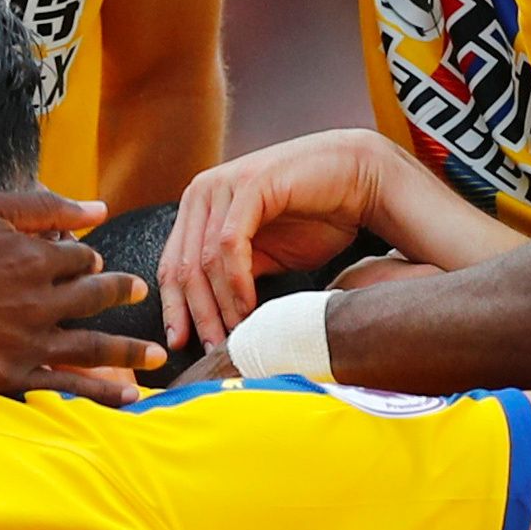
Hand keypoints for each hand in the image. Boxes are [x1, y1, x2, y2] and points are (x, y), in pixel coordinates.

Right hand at [0, 187, 163, 404]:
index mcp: (32, 256)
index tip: (92, 261)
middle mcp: (38, 302)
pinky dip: (101, 395)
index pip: (78, 257)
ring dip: (129, 352)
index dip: (88, 258)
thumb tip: (95, 209)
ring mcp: (25, 343)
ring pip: (93, 347)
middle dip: (120, 293)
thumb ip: (40, 206)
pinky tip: (128, 399)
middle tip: (138, 293)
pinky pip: (66, 390)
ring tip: (155, 358)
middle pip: (94, 298)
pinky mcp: (7, 378)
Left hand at [159, 129, 400, 350]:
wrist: (359, 179)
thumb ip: (235, 278)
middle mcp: (201, 192)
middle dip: (197, 315)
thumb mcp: (265, 256)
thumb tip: (212, 321)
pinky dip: (236, 281)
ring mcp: (223, 185)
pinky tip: (248, 307)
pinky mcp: (250, 185)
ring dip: (220, 304)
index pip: (171, 265)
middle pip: (183, 267)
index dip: (175, 308)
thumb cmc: (316, 217)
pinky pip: (230, 243)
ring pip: (204, 260)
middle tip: (212, 349)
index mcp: (198, 207)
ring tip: (236, 333)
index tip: (180, 343)